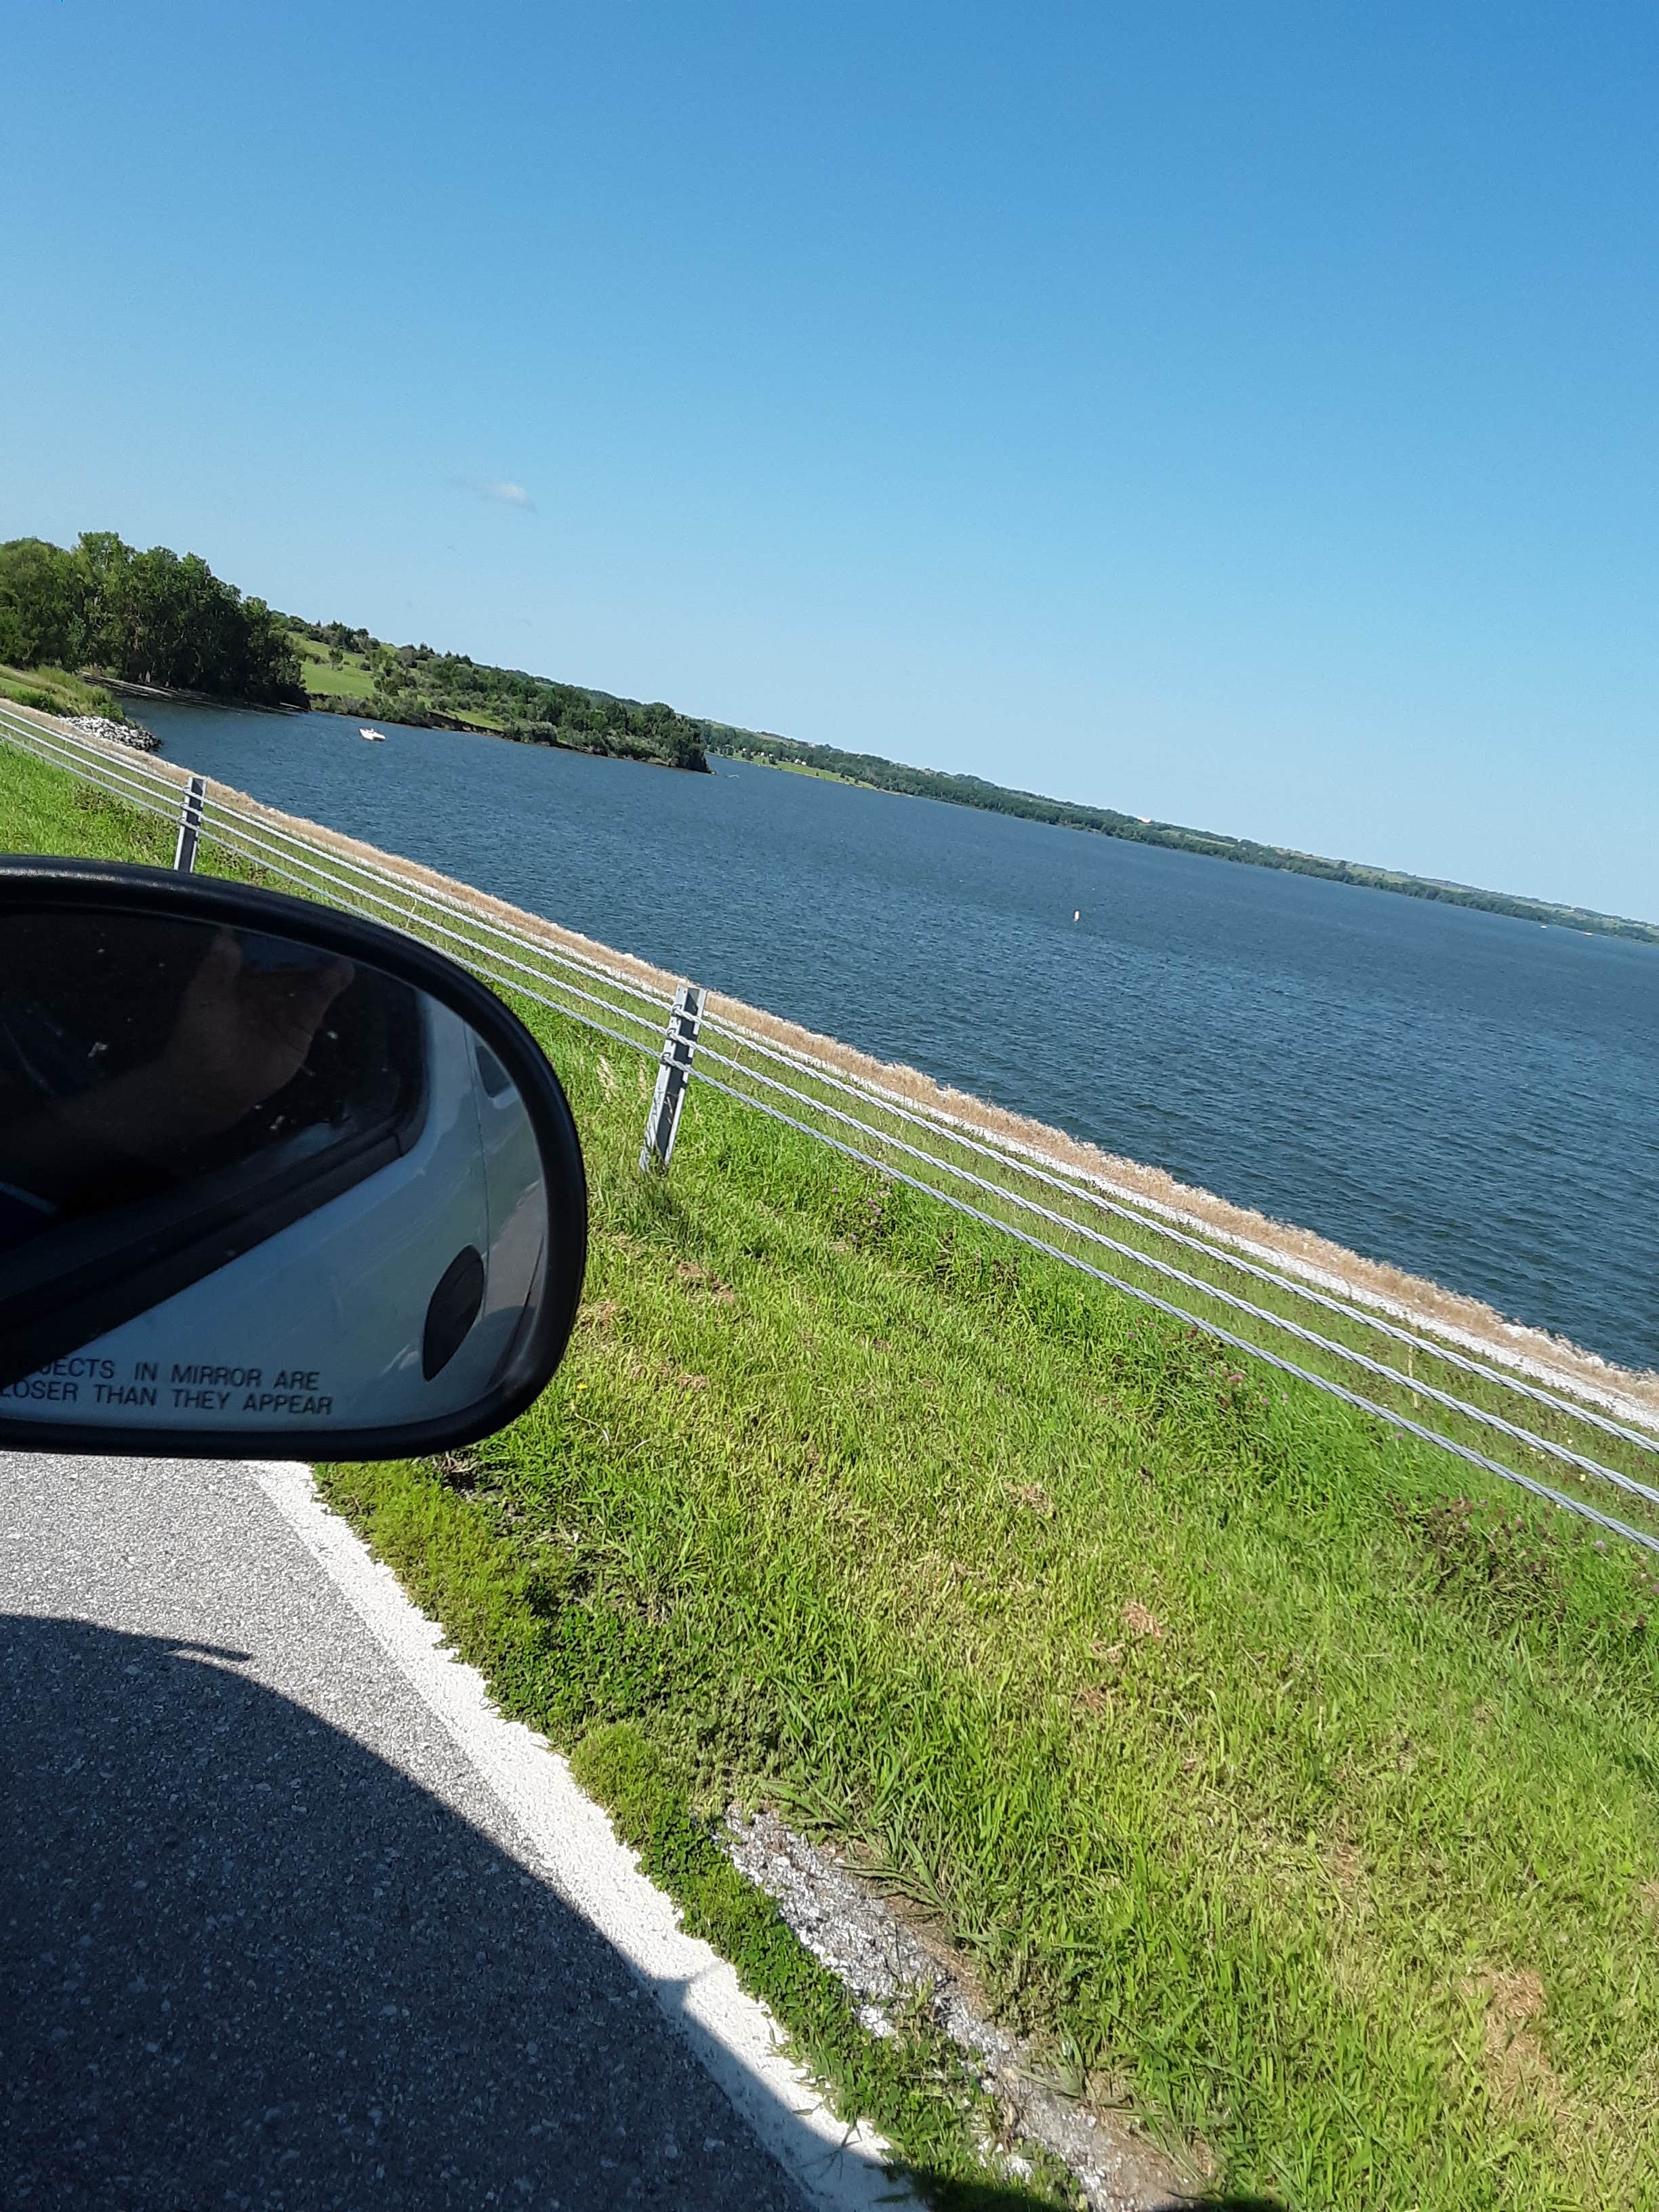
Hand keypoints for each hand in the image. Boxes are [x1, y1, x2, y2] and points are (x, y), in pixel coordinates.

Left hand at [154, 932, 353, 1137]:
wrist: (211, 1087)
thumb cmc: (199, 1038)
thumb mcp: (203, 999)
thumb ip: (217, 968)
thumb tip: (228, 934)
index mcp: (239, 972)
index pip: (260, 943)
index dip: (273, 927)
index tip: (288, 912)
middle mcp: (264, 984)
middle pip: (289, 957)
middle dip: (304, 943)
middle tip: (321, 927)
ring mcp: (284, 1004)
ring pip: (307, 977)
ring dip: (322, 963)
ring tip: (337, 949)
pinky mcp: (301, 1027)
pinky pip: (317, 1002)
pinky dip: (329, 987)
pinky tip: (340, 973)